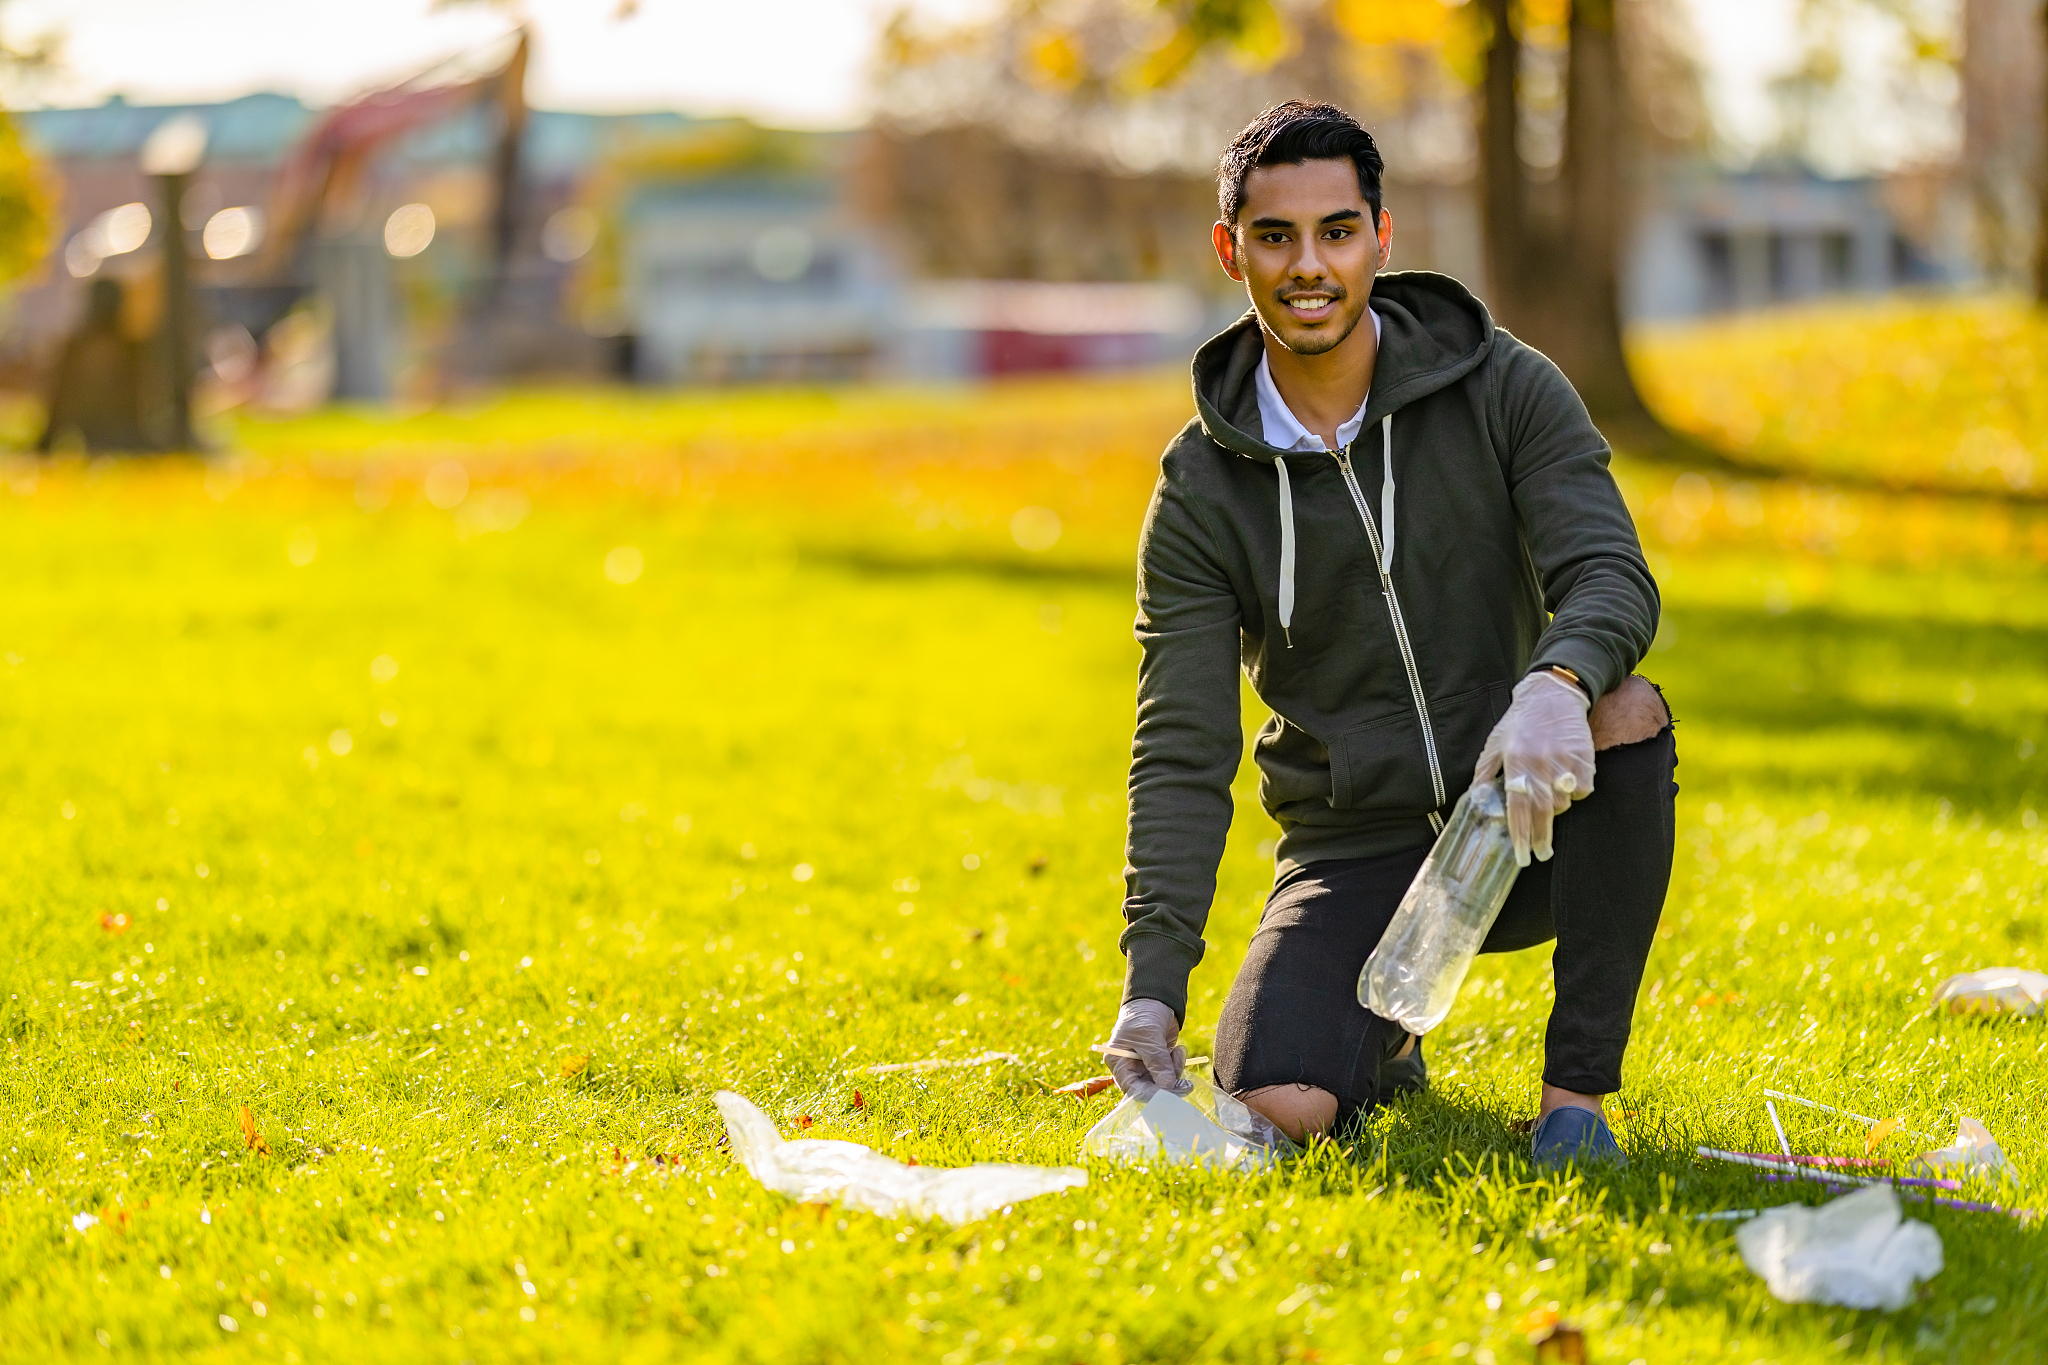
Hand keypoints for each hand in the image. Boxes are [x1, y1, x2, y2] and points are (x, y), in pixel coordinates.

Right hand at [1101, 998, 1188, 1101]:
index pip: (1132, 1088)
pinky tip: (1178, 1050)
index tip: (1169, 1094)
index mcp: (1119, 1063)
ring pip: (1163, 1083)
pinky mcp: (1160, 1064)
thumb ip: (1157, 1060)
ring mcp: (1146, 1067)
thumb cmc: (1143, 1015)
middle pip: (1149, 1090)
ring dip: (1175, 1071)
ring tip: (1178, 1052)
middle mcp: (1131, 1069)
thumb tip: (1167, 1085)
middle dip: (1168, 1086)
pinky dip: (1178, 1064)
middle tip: (1186, 1086)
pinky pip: (1171, 1074)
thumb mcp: (1149, 1036)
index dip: (1150, 1094)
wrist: (1155, 1000)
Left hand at [1474, 670, 1594, 866]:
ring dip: (1557, 808)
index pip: (1517, 807)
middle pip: (1543, 812)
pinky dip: (1576, 792)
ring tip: (1550, 801)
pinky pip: (1583, 788)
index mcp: (1515, 762)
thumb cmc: (1519, 721)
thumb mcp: (1494, 744)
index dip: (1520, 834)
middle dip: (1541, 837)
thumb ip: (1484, 773)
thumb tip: (1476, 801)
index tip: (1522, 856)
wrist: (1551, 694)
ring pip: (1564, 802)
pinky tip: (1568, 784)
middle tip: (1541, 853)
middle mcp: (1539, 763)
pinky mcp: (1584, 757)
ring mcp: (1564, 760)